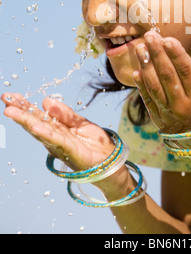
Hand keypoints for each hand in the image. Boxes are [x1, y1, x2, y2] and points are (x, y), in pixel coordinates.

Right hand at [1, 93, 115, 172]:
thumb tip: (45, 100)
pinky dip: (45, 134)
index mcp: (57, 129)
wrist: (112, 162)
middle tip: (5, 99)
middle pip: (34, 122)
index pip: (38, 116)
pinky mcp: (71, 151)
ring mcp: (61, 145)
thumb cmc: (96, 143)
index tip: (11, 96)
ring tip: (11, 111)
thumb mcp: (80, 122)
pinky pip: (57, 141)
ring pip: (40, 131)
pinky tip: (35, 127)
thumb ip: (64, 113)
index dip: (25, 106)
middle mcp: (54, 138)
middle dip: (19, 111)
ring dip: (25, 121)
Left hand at [133, 31, 190, 134]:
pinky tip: (136, 71)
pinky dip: (141, 86)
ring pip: (155, 86)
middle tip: (150, 35)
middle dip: (157, 54)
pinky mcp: (158, 118)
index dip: (176, 54)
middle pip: (167, 75)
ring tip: (140, 48)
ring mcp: (168, 113)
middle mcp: (182, 105)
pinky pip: (148, 100)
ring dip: (146, 66)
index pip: (186, 71)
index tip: (168, 39)